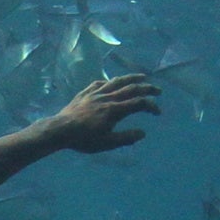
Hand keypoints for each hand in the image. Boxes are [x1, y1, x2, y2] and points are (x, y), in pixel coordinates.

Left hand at [45, 74, 164, 155]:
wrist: (60, 129)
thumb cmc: (84, 139)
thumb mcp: (107, 143)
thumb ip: (126, 137)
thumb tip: (143, 133)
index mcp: (114, 110)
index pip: (139, 103)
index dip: (151, 106)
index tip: (158, 112)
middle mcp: (107, 97)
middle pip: (131, 88)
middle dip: (147, 88)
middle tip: (158, 90)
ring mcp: (96, 93)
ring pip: (117, 81)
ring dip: (132, 78)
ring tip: (142, 77)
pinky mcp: (85, 92)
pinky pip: (100, 83)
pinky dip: (110, 82)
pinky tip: (112, 82)